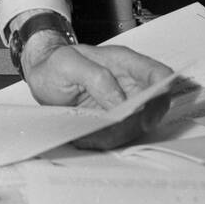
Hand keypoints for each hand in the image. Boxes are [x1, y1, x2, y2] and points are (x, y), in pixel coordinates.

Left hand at [21, 36, 172, 149]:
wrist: (42, 75)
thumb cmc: (55, 64)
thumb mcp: (67, 63)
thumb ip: (95, 77)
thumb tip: (119, 101)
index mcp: (124, 63)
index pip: (159, 76)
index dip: (162, 95)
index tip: (147, 116)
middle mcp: (129, 84)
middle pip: (154, 107)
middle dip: (136, 124)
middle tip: (110, 131)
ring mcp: (124, 103)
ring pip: (137, 126)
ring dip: (118, 135)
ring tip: (90, 136)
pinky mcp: (114, 121)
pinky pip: (120, 135)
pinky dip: (106, 140)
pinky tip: (87, 138)